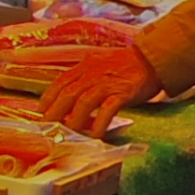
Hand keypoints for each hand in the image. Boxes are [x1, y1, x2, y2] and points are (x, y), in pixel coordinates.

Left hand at [15, 24, 159, 135]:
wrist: (152, 59)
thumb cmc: (125, 65)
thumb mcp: (100, 65)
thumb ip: (85, 78)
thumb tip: (70, 99)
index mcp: (86, 66)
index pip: (61, 82)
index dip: (49, 97)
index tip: (42, 111)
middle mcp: (93, 73)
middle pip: (68, 94)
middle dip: (55, 112)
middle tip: (48, 128)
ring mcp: (107, 83)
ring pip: (84, 102)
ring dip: (74, 120)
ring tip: (69, 134)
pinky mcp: (122, 92)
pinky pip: (107, 110)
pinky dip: (99, 124)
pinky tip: (94, 135)